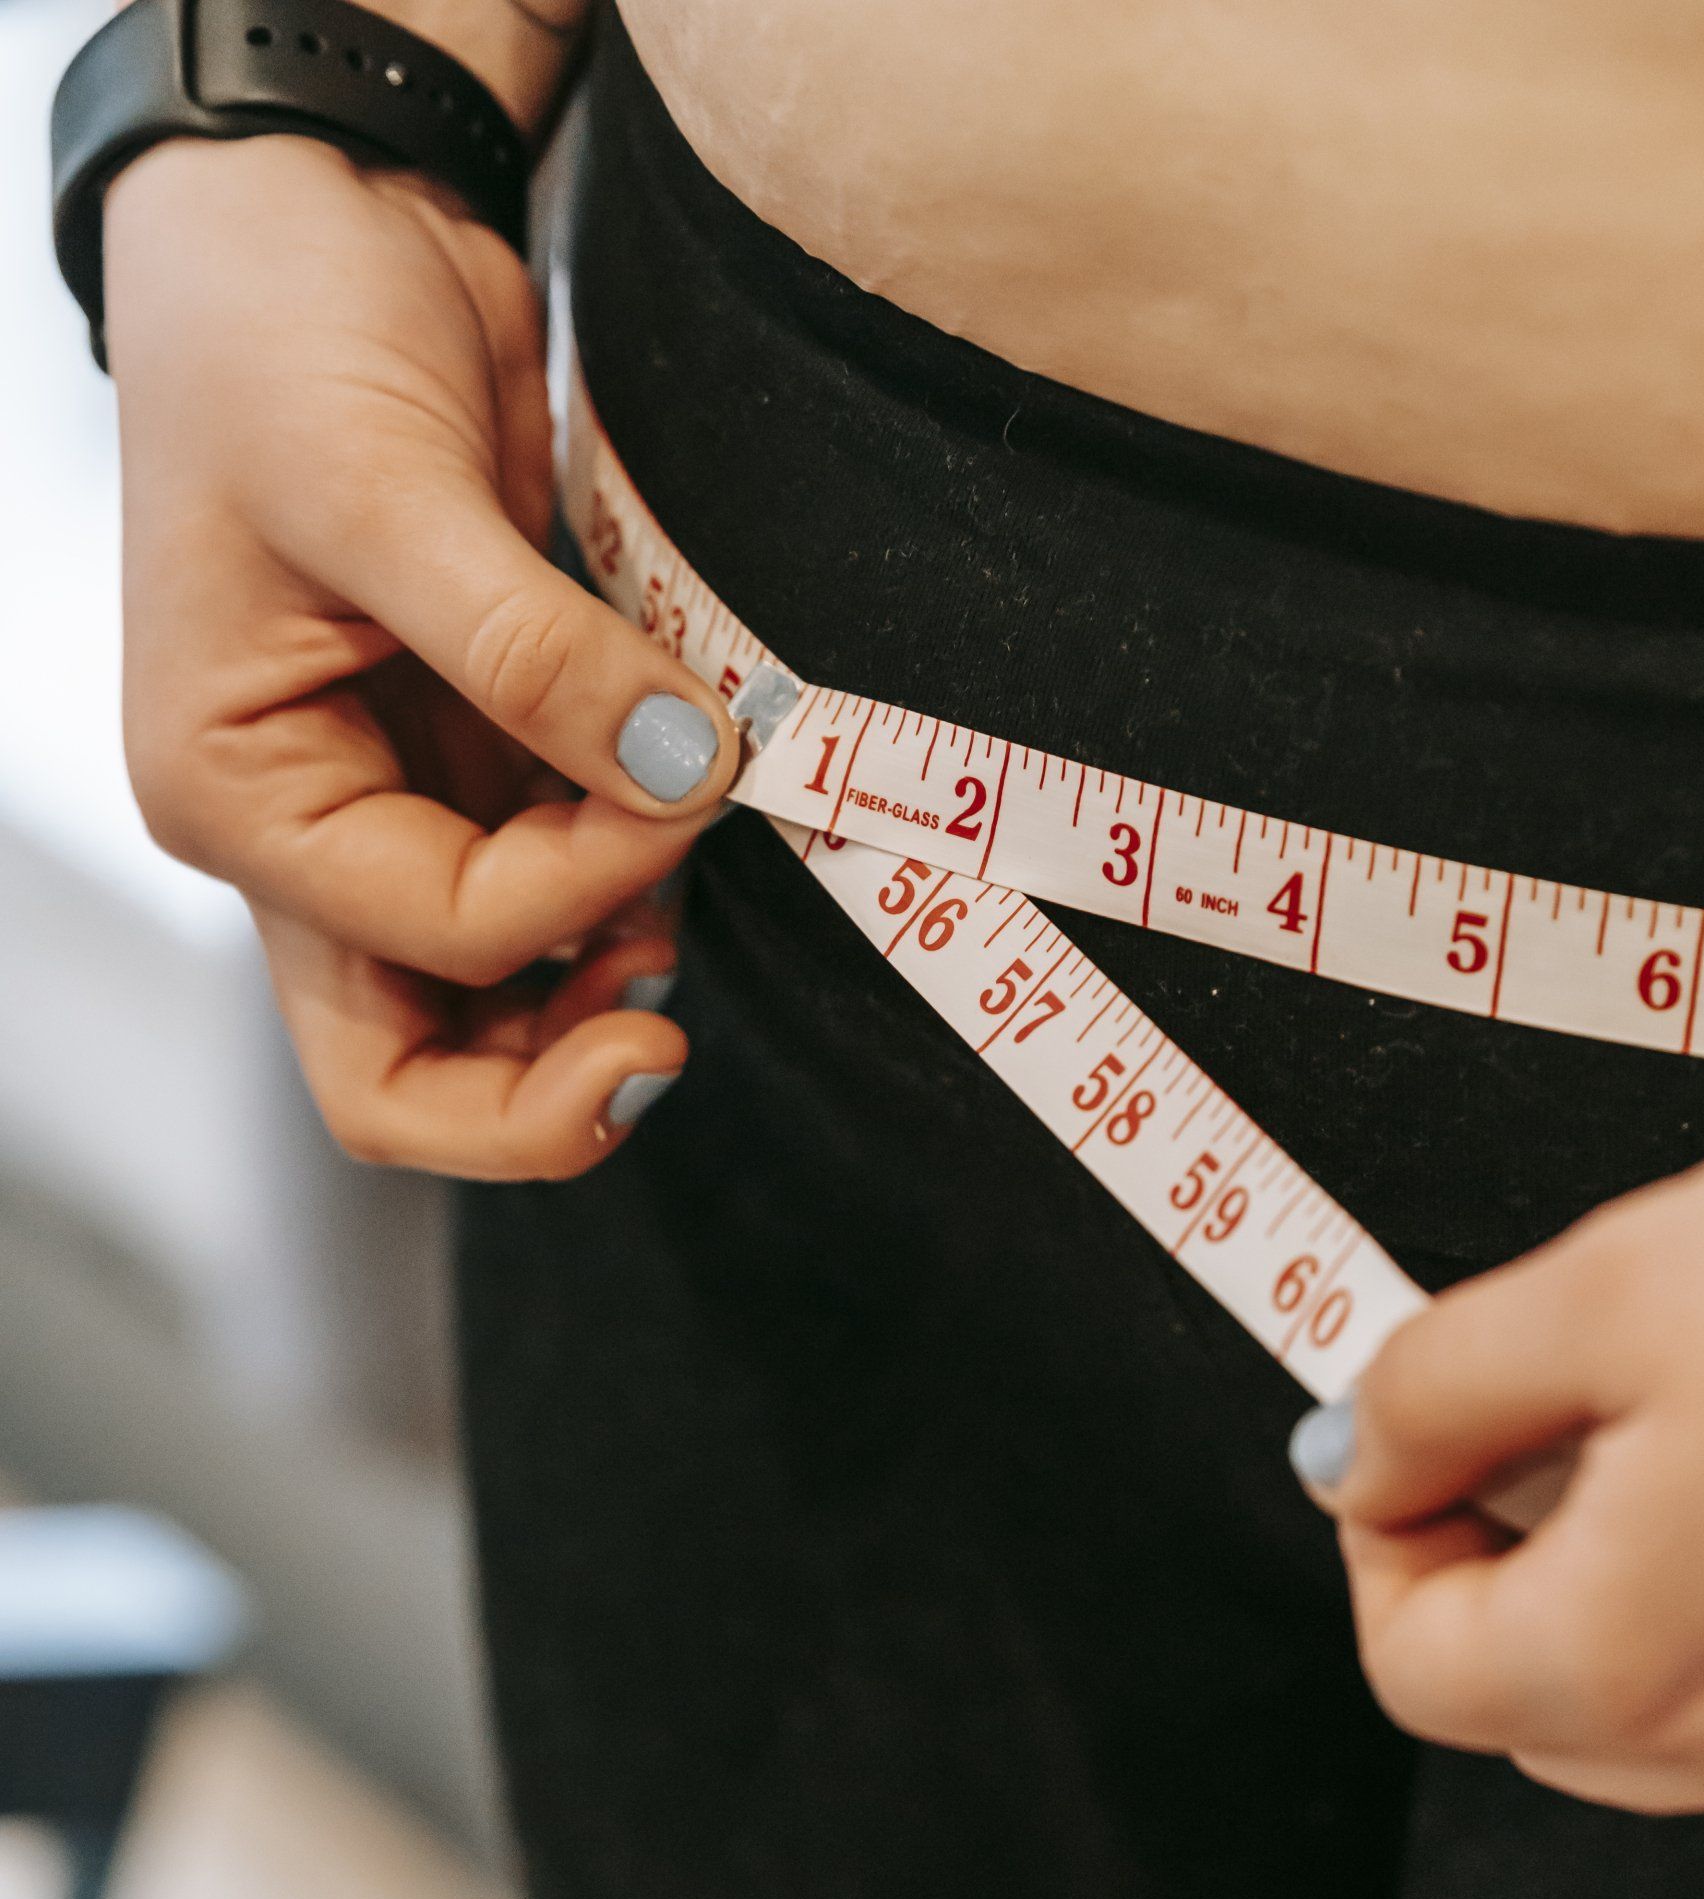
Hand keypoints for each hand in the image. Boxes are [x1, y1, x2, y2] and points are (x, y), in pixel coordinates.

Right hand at [105, 134, 739, 1177]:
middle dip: (545, 1091)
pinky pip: (556, 889)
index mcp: (239, 793)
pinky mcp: (483, 757)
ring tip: (679, 908)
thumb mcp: (380, 488)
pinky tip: (674, 848)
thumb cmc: (277, 337)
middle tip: (662, 1042)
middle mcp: (313, 829)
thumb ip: (527, 650)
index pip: (431, 935)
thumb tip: (680, 771)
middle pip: (411, 1070)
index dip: (579, 884)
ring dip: (598, 992)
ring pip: (493, 1005)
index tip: (686, 775)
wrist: (316, 225)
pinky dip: (624, 898)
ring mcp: (402, 803)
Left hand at [1304, 1088, 1703, 1831]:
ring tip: (1675, 1395)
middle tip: (1536, 1396)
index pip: (1411, 1664)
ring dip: (1613, 1557)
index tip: (1404, 1428)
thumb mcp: (1608, 1287)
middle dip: (1493, 1543)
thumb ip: (1436, 1387)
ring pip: (1657, 1687)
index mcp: (1635, 1662)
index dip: (1379, 1526)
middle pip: (1526, 1691)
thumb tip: (1354, 1450)